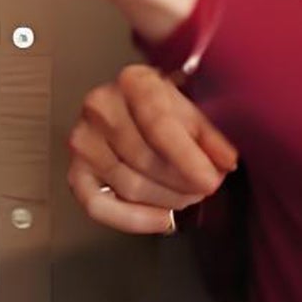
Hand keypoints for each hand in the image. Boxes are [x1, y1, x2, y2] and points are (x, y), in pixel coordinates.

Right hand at [67, 64, 238, 235]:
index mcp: (133, 81)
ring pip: (129, 186)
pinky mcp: (76, 170)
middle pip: (144, 160)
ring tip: (187, 196)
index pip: (158, 124)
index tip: (211, 180)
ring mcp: (84, 139)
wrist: (136, 108)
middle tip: (204, 187)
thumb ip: (212, 134)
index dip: (187, 158)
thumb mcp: (194, 108)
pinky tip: (162, 219)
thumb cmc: (167, 108)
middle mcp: (100, 106)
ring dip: (167, 201)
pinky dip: (134, 220)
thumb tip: (225, 161)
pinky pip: (99, 206)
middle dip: (182, 182)